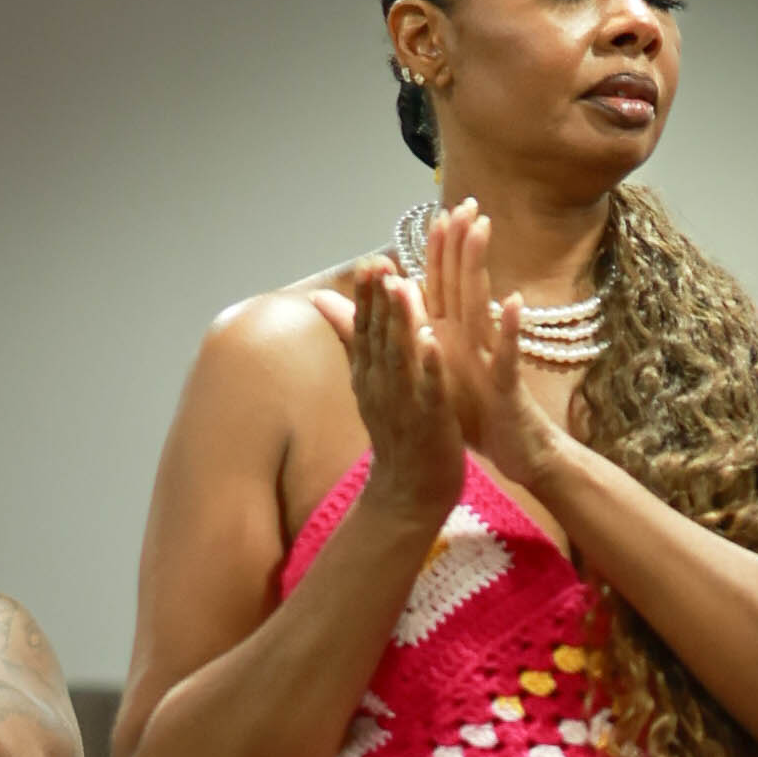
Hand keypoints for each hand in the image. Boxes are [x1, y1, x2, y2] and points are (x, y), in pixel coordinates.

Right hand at [310, 256, 464, 530]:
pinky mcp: (430, 422)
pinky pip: (429, 390)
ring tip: (403, 286)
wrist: (409, 494)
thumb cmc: (397, 435)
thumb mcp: (371, 385)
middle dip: (378, 299)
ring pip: (400, 357)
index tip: (369, 262)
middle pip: (377, 337)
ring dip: (400, 321)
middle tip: (380, 263)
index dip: (366, 296)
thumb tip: (325, 305)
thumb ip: (355, 342)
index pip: (364, 330)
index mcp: (370, 376)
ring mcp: (404, 405)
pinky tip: (432, 341)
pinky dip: (430, 366)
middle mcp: (381, 387)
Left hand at [416, 201, 560, 494]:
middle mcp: (472, 341)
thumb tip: (406, 313)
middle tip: (466, 199)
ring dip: (479, 267)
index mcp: (454, 339)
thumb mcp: (442, 376)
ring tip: (481, 229)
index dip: (440, 250)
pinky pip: (505, 354)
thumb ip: (421, 341)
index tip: (438, 210)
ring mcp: (490, 360)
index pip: (443, 286)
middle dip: (462, 242)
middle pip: (463, 283)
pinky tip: (510, 301)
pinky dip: (507, 329)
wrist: (520, 455)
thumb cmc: (481, 416)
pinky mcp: (506, 386)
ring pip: (481, 307)